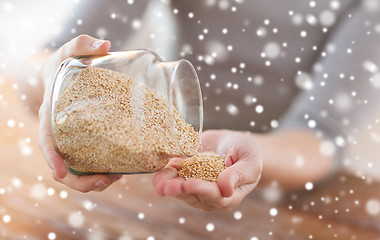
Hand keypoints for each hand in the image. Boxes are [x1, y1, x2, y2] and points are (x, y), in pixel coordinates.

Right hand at [38, 35, 121, 191]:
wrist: (63, 76)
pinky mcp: (85, 143)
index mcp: (50, 116)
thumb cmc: (64, 66)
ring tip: (118, 176)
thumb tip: (104, 44)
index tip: (60, 173)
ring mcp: (72, 142)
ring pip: (78, 172)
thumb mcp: (69, 52)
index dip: (51, 159)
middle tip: (106, 180)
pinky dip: (103, 172)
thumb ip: (81, 44)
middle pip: (62, 168)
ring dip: (96, 181)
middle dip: (81, 181)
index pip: (46, 141)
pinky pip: (90, 164)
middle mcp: (59, 134)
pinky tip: (121, 169)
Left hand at [153, 130, 262, 211]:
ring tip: (157, 182)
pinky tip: (157, 172)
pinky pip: (175, 177)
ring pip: (180, 189)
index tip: (189, 183)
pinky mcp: (186, 175)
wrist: (235, 142)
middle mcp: (210, 195)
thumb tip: (225, 189)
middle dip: (178, 190)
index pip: (214, 196)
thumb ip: (239, 175)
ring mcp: (196, 186)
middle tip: (165, 186)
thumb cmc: (248, 153)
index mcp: (229, 196)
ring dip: (168, 185)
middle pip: (193, 195)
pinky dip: (165, 174)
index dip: (201, 190)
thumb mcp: (250, 161)